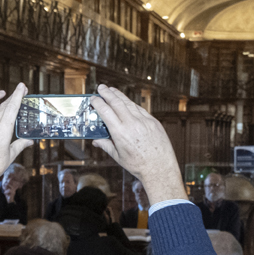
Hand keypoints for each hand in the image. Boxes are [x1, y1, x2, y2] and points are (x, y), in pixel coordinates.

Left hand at [0, 85, 32, 202]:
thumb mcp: (10, 156)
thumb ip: (20, 145)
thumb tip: (29, 141)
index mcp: (2, 132)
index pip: (12, 109)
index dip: (18, 95)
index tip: (22, 87)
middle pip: (1, 107)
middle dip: (11, 97)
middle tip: (18, 92)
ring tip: (0, 94)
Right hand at [89, 85, 186, 204]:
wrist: (159, 167)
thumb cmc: (138, 164)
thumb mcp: (118, 156)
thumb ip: (106, 145)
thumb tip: (96, 141)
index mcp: (120, 133)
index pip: (106, 112)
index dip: (98, 103)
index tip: (93, 98)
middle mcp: (132, 124)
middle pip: (117, 103)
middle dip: (108, 93)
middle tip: (101, 87)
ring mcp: (144, 121)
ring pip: (129, 103)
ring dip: (119, 96)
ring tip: (112, 91)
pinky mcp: (153, 121)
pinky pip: (140, 109)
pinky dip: (131, 104)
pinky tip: (127, 103)